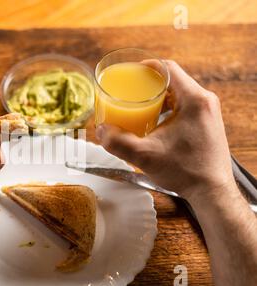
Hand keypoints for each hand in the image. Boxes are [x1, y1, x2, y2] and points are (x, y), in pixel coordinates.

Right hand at [96, 60, 234, 200]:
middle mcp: (204, 102)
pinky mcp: (206, 123)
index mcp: (194, 100)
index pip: (169, 69)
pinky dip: (168, 108)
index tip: (132, 72)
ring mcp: (208, 113)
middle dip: (150, 84)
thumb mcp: (145, 156)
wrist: (211, 191)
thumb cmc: (187, 172)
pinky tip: (155, 122)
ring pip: (179, 94)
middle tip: (132, 91)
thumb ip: (119, 143)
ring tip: (140, 106)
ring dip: (159, 97)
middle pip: (173, 80)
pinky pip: (185, 106)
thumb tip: (101, 131)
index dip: (147, 67)